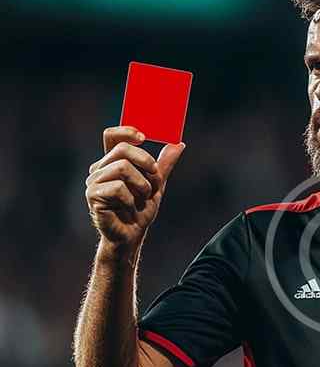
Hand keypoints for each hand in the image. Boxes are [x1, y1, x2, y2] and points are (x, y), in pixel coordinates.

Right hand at [85, 126, 185, 251]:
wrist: (132, 235)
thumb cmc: (140, 210)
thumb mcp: (157, 184)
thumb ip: (164, 164)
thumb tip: (179, 144)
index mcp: (112, 162)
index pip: (112, 136)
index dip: (126, 131)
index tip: (144, 137)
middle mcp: (100, 169)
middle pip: (122, 149)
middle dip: (145, 161)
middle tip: (155, 176)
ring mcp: (94, 182)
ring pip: (122, 167)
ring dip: (141, 184)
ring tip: (142, 199)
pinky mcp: (93, 196)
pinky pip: (117, 188)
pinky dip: (131, 200)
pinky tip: (129, 209)